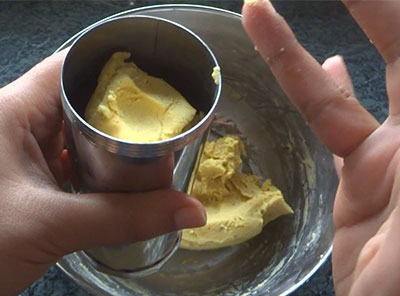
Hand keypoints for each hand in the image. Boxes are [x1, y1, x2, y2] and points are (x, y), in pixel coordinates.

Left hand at [0, 51, 205, 294]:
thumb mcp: (50, 225)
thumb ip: (124, 217)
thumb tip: (190, 212)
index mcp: (11, 111)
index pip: (70, 67)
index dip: (114, 70)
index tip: (153, 84)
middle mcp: (15, 121)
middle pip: (78, 99)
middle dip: (119, 113)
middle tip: (159, 123)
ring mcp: (20, 149)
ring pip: (75, 132)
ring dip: (108, 143)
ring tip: (148, 147)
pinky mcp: (26, 174)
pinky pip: (69, 157)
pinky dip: (94, 166)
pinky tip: (117, 175)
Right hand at [243, 0, 399, 294]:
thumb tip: (338, 73)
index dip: (375, 9)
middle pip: (388, 51)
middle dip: (357, 10)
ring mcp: (386, 156)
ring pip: (335, 93)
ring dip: (296, 56)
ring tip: (262, 15)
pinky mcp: (361, 179)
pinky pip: (333, 125)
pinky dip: (315, 91)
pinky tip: (316, 64)